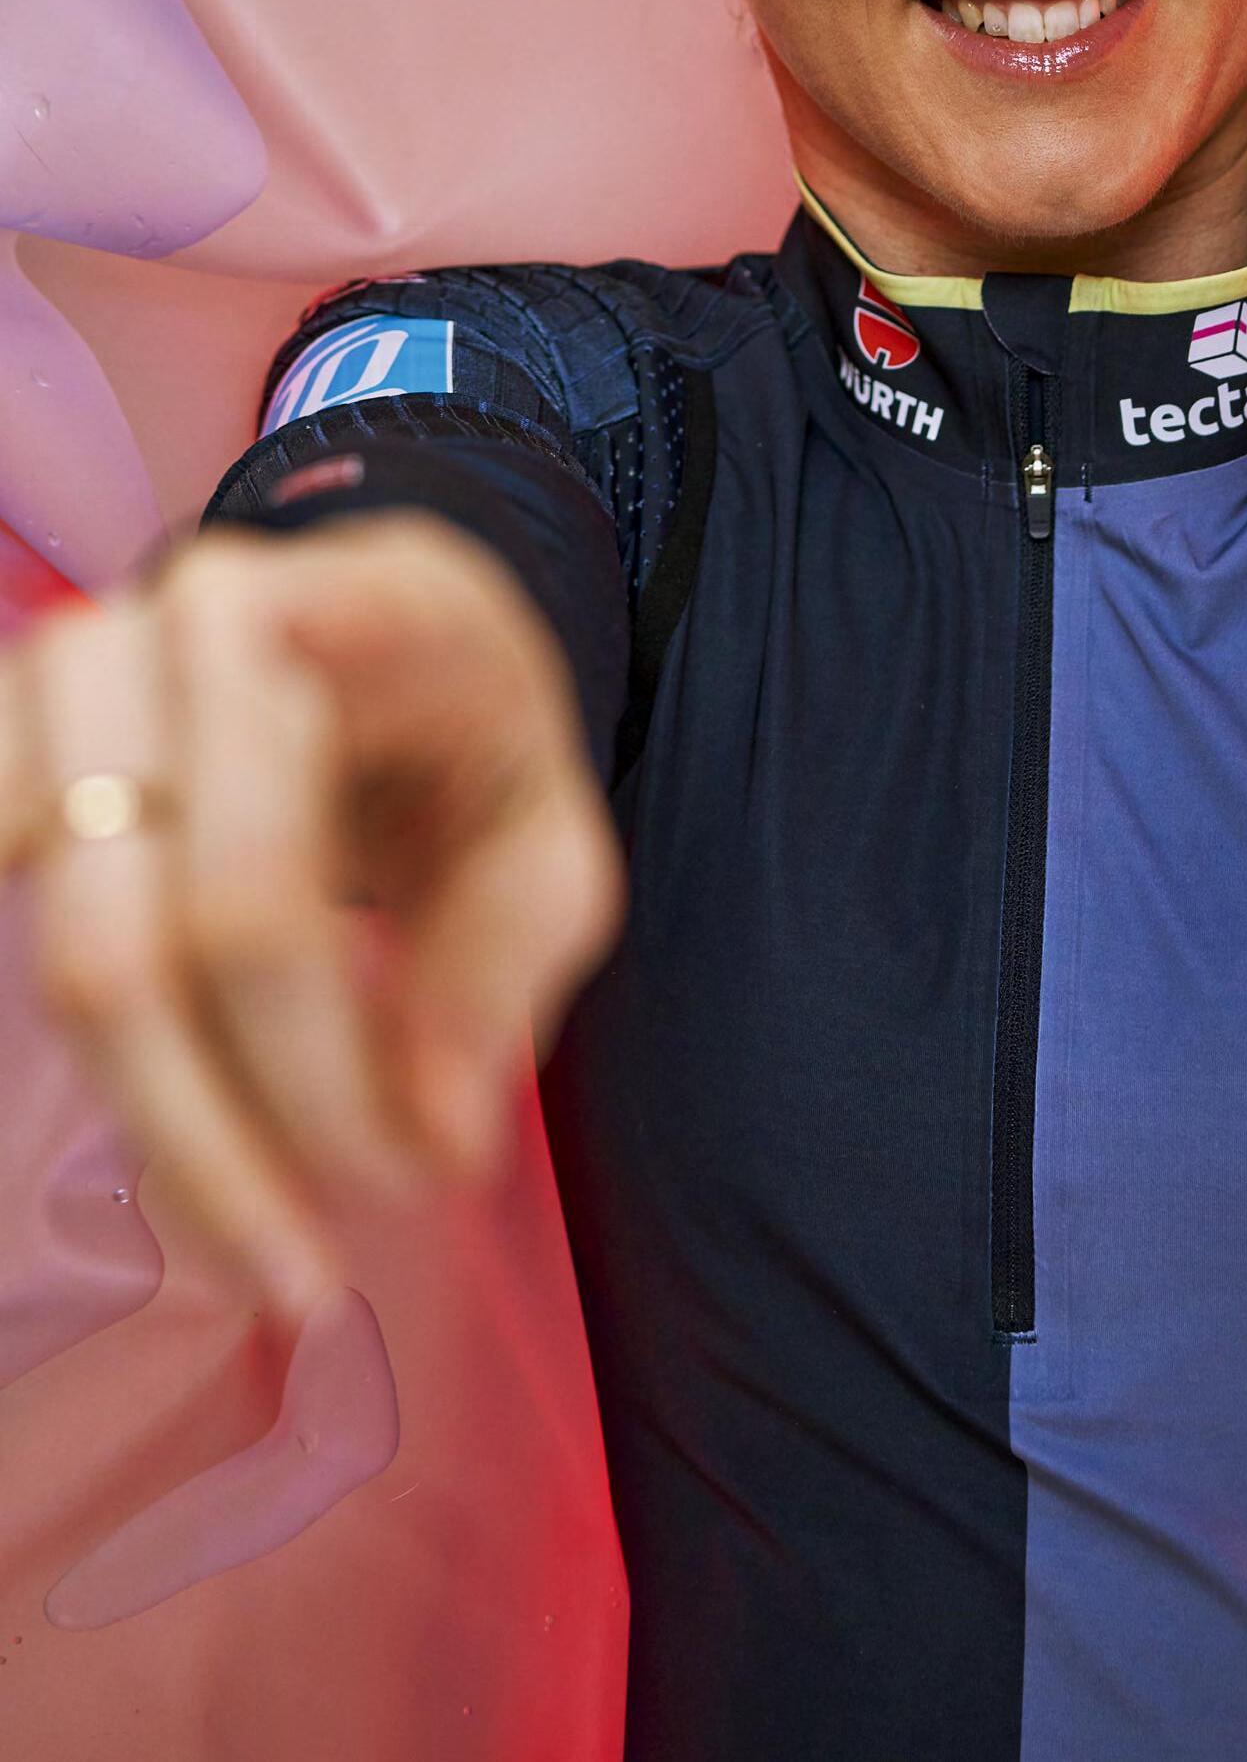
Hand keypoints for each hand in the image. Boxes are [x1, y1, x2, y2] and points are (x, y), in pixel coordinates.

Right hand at [3, 516, 623, 1320]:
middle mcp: (172, 626)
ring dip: (154, 1118)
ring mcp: (66, 672)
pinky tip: (165, 1127)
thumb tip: (434, 1139)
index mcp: (338, 618)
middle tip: (309, 1271)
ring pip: (59, 959)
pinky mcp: (8, 736)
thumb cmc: (472, 732)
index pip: (261, 885)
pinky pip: (1, 901)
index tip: (392, 1185)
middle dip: (218, 1137)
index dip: (308, 1063)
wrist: (387, 628)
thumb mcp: (550, 833)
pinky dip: (77, 1052)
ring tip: (258, 1229)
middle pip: (128, 947)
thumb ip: (506, 968)